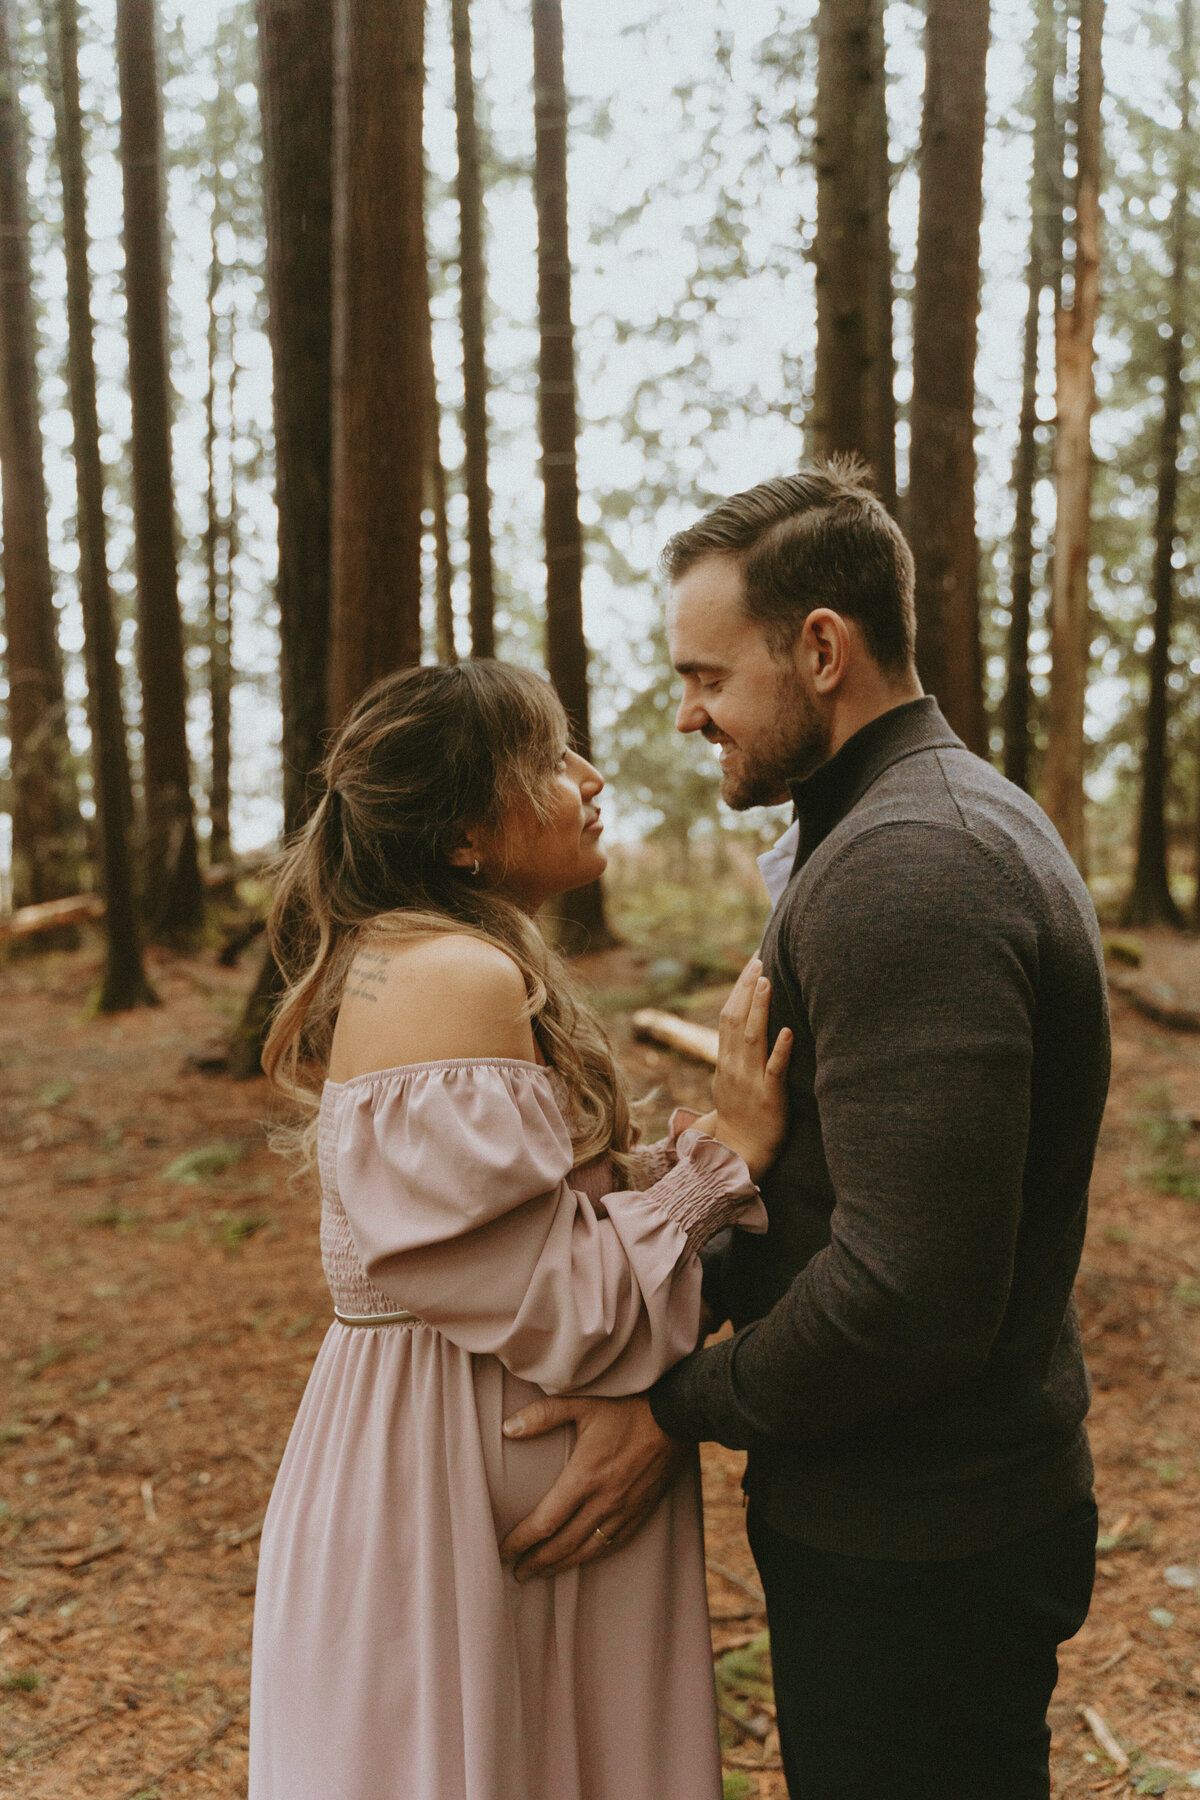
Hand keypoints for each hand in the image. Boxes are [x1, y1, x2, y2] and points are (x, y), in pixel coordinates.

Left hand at [498, 1395, 687, 1579]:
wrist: (676, 1416)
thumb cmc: (626, 1407)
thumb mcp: (582, 1404)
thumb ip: (543, 1415)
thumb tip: (506, 1429)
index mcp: (584, 1478)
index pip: (545, 1522)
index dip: (521, 1541)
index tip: (503, 1551)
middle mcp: (603, 1501)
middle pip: (563, 1544)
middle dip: (537, 1562)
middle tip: (517, 1573)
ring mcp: (624, 1510)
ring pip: (588, 1550)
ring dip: (562, 1565)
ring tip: (542, 1573)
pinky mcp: (641, 1512)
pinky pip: (613, 1544)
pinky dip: (592, 1556)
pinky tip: (581, 1559)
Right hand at [709, 956, 792, 1180]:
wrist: (739, 1153)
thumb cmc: (739, 1117)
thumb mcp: (729, 1081)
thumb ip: (734, 1055)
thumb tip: (740, 1029)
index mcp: (725, 1061)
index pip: (728, 1016)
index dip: (739, 989)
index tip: (752, 965)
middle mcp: (734, 1067)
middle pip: (736, 1020)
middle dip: (747, 989)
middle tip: (759, 961)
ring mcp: (751, 1081)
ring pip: (752, 1038)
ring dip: (759, 1009)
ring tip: (767, 982)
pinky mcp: (770, 1097)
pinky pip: (774, 1071)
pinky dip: (780, 1050)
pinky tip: (787, 1031)